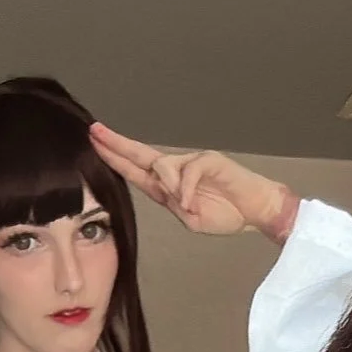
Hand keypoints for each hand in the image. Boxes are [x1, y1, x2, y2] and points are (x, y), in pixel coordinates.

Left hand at [91, 124, 297, 243]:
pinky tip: (190, 203)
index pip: (135, 169)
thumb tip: (168, 191)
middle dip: (116, 144)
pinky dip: (187, 190)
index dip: (115, 157)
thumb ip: (174, 206)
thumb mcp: (191, 219)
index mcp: (168, 185)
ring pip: (164, 167)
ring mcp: (192, 162)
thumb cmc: (227, 213)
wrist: (256, 210)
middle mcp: (176, 169)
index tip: (95, 144)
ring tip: (184, 205)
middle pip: (140, 154)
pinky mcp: (210, 160)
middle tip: (95, 132)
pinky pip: (189, 172)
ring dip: (169, 187)